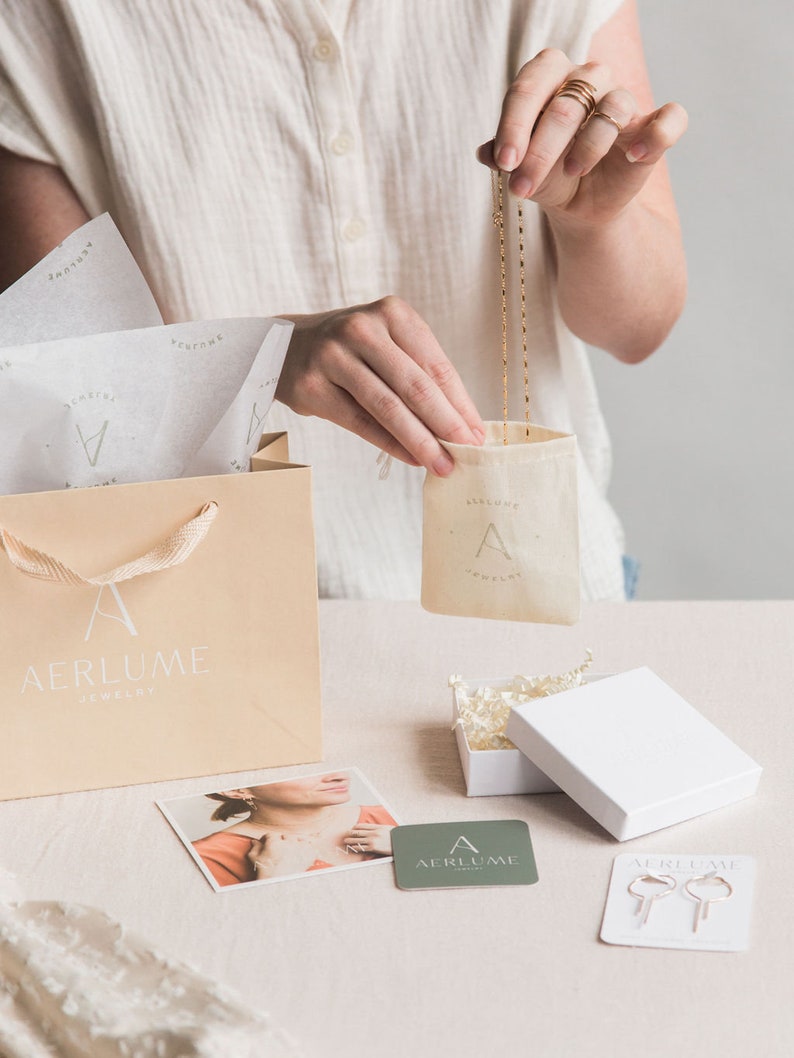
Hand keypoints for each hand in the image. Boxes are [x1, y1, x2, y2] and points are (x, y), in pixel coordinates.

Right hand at [246, 832, 316, 878]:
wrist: (278, 887)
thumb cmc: (265, 874)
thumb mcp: (255, 860)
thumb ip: (255, 848)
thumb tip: (255, 842)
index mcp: (273, 841)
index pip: (271, 835)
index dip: (269, 841)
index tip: (269, 845)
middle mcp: (288, 841)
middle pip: (287, 836)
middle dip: (284, 842)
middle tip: (282, 852)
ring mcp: (300, 847)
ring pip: (301, 840)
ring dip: (298, 845)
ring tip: (294, 854)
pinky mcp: (309, 854)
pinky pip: (313, 848)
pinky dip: (310, 851)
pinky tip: (305, 856)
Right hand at [276, 297, 484, 475]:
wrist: (284, 346)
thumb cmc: (351, 349)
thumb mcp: (387, 343)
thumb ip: (420, 374)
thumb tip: (463, 423)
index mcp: (391, 313)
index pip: (436, 364)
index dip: (461, 403)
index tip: (479, 433)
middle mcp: (362, 329)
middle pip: (415, 386)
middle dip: (447, 424)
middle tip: (468, 452)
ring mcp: (333, 356)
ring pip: (388, 407)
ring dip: (421, 441)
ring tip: (443, 464)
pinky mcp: (312, 386)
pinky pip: (361, 422)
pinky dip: (391, 444)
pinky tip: (412, 458)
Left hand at [342, 823, 393, 856]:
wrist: (400, 843)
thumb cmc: (396, 836)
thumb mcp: (388, 829)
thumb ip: (380, 828)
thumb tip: (374, 829)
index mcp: (377, 827)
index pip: (364, 826)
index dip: (356, 827)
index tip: (352, 827)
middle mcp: (374, 833)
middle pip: (359, 832)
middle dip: (351, 833)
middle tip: (346, 833)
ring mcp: (373, 840)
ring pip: (359, 840)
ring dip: (351, 840)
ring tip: (346, 840)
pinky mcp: (373, 848)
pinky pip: (362, 847)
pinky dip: (356, 847)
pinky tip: (352, 847)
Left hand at [477, 48, 686, 228]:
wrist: (579, 205)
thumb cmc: (547, 174)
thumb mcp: (521, 169)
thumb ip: (503, 155)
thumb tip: (484, 152)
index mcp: (553, 77)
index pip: (533, 83)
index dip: (515, 123)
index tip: (504, 163)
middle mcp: (590, 79)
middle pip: (568, 101)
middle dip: (540, 150)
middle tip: (522, 188)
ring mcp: (624, 101)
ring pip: (614, 106)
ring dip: (589, 145)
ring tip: (572, 173)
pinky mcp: (652, 127)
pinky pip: (669, 118)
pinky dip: (656, 134)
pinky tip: (634, 156)